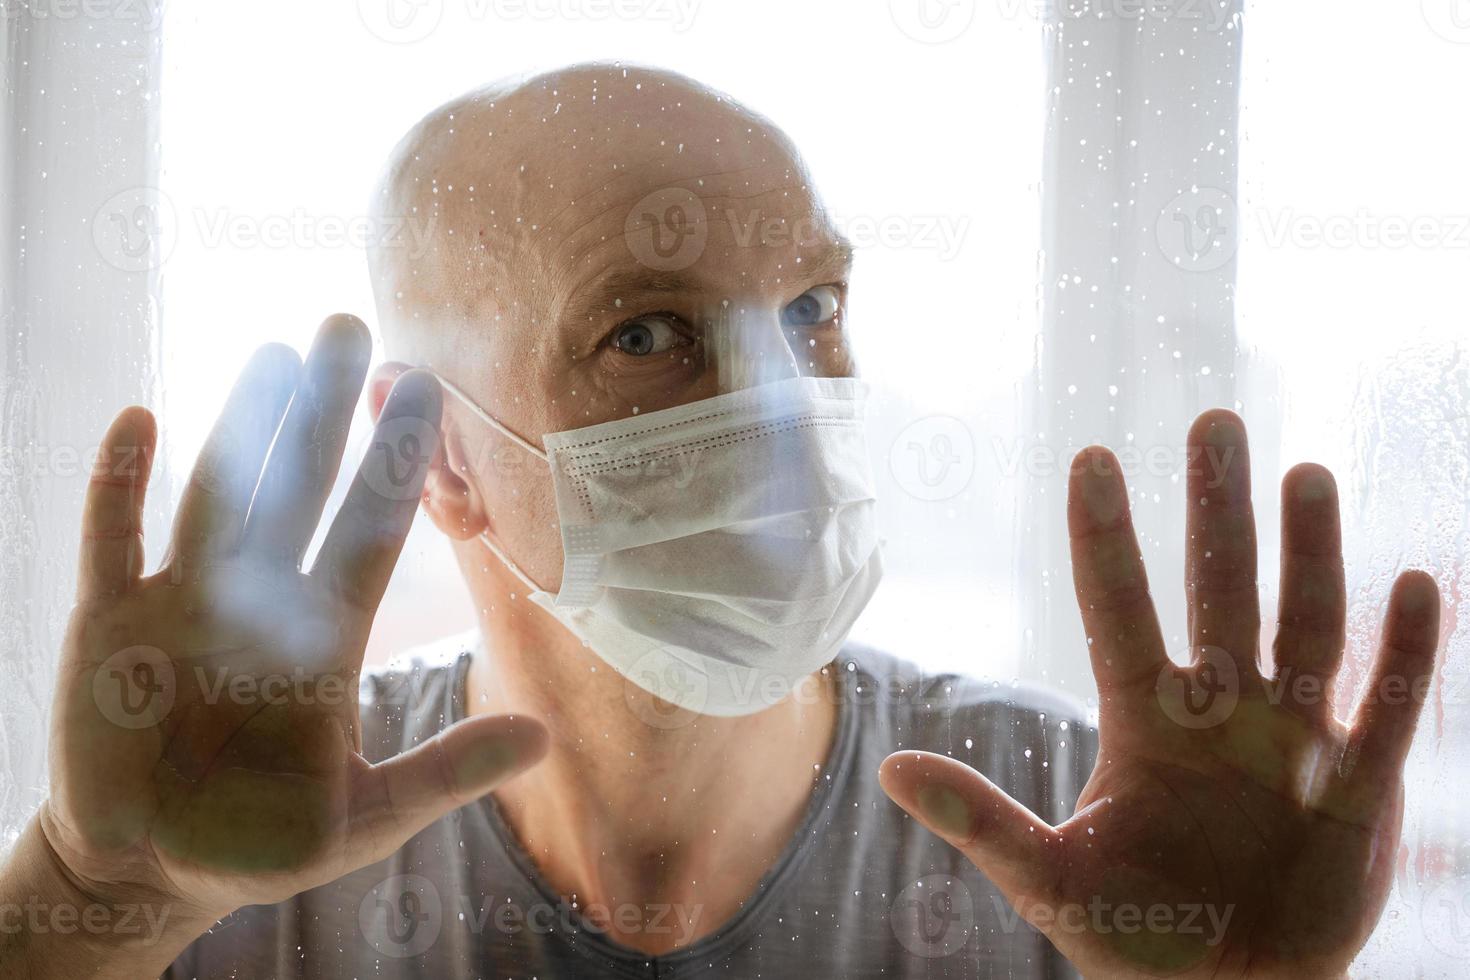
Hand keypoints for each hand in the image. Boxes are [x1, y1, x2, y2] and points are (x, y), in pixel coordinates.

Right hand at [40, 316, 546, 933]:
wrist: (155, 869)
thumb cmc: (265, 842)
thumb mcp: (367, 816)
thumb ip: (446, 772)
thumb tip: (546, 738)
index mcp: (326, 638)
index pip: (371, 531)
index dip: (400, 465)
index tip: (432, 392)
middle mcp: (262, 602)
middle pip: (299, 488)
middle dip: (326, 413)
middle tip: (352, 327)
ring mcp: (185, 604)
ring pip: (219, 495)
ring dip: (242, 427)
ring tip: (276, 355)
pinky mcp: (110, 625)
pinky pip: (112, 540)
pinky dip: (120, 485)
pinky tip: (140, 422)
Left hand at [880, 410, 1440, 977]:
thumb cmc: (1137, 936)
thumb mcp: (1052, 879)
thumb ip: (980, 821)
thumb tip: (888, 770)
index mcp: (1143, 721)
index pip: (1116, 609)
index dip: (1102, 538)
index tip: (1088, 458)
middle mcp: (1220, 710)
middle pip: (1219, 591)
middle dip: (1217, 513)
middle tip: (1213, 422)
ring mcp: (1292, 738)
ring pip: (1305, 626)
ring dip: (1311, 556)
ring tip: (1307, 474)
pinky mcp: (1358, 785)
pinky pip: (1385, 706)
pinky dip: (1405, 652)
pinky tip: (1417, 582)